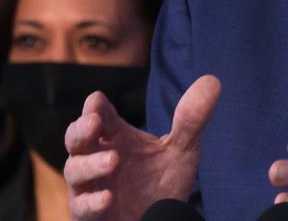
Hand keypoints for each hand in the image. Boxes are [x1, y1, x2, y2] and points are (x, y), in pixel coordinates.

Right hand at [65, 75, 220, 220]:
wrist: (161, 220)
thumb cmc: (163, 183)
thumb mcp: (182, 150)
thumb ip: (191, 119)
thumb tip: (212, 81)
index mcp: (116, 137)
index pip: (100, 116)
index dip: (95, 108)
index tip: (97, 100)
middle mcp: (98, 158)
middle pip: (76, 139)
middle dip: (80, 129)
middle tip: (94, 122)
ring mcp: (91, 187)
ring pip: (75, 171)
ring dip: (91, 165)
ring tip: (113, 161)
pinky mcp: (91, 215)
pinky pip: (83, 207)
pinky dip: (93, 202)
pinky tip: (108, 198)